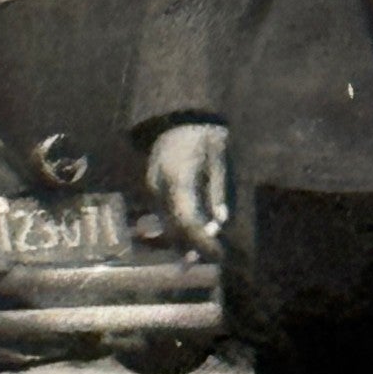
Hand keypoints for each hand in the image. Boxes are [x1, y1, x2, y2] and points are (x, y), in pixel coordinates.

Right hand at [146, 122, 229, 258]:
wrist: (178, 113)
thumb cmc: (203, 133)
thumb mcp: (219, 156)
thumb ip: (219, 189)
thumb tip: (220, 220)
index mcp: (177, 178)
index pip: (187, 221)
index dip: (203, 242)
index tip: (220, 254)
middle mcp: (159, 186)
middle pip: (174, 227)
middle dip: (193, 247)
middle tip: (215, 260)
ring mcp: (152, 186)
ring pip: (166, 223)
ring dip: (182, 241)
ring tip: (199, 258)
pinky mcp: (152, 185)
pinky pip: (162, 213)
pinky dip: (176, 227)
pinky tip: (188, 238)